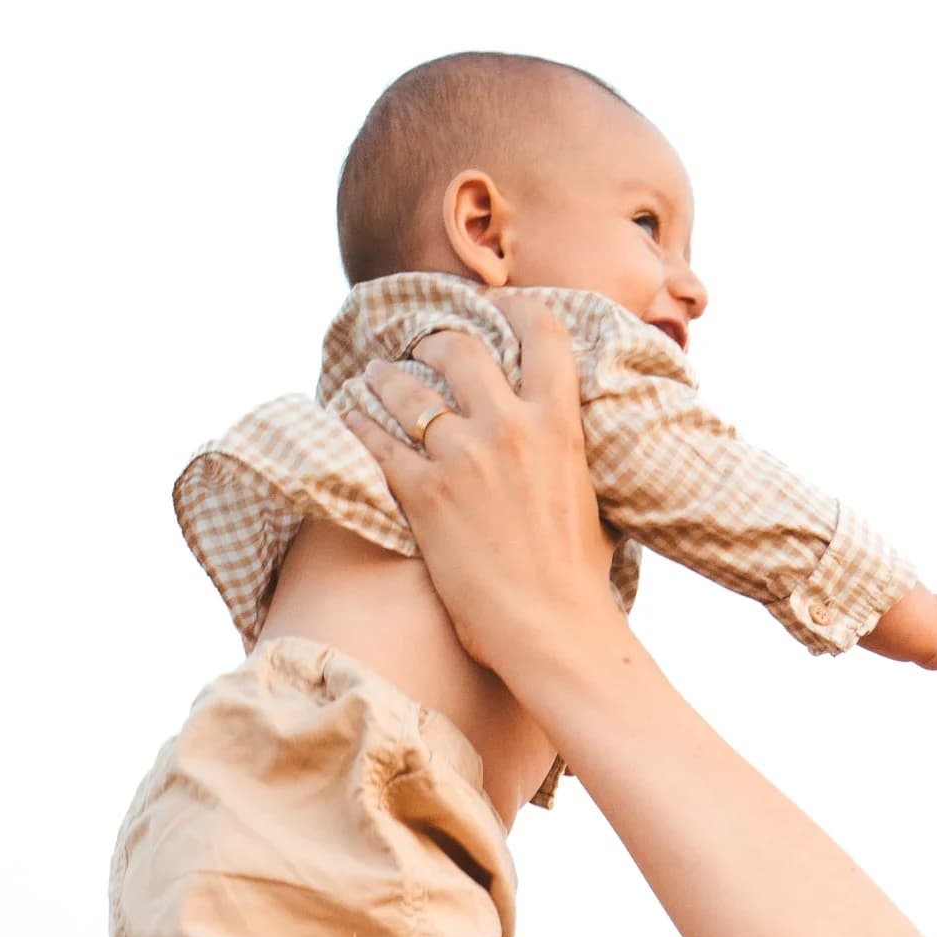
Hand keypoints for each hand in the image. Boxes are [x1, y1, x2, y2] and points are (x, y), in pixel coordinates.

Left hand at [341, 303, 624, 703]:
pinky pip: (377, 442)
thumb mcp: (589, 492)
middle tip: (426, 349)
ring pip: (409, 390)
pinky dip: (358, 424)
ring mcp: (462, 458)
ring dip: (388, 378)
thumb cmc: (579, 576)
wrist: (553, 630)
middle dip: (438, 343)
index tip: (494, 306)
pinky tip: (348, 417)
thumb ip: (566, 448)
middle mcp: (508, 427)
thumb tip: (558, 431)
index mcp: (558, 422)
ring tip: (376, 377)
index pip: (540, 332)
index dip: (513, 308)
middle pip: (460, 349)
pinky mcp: (422, 494)